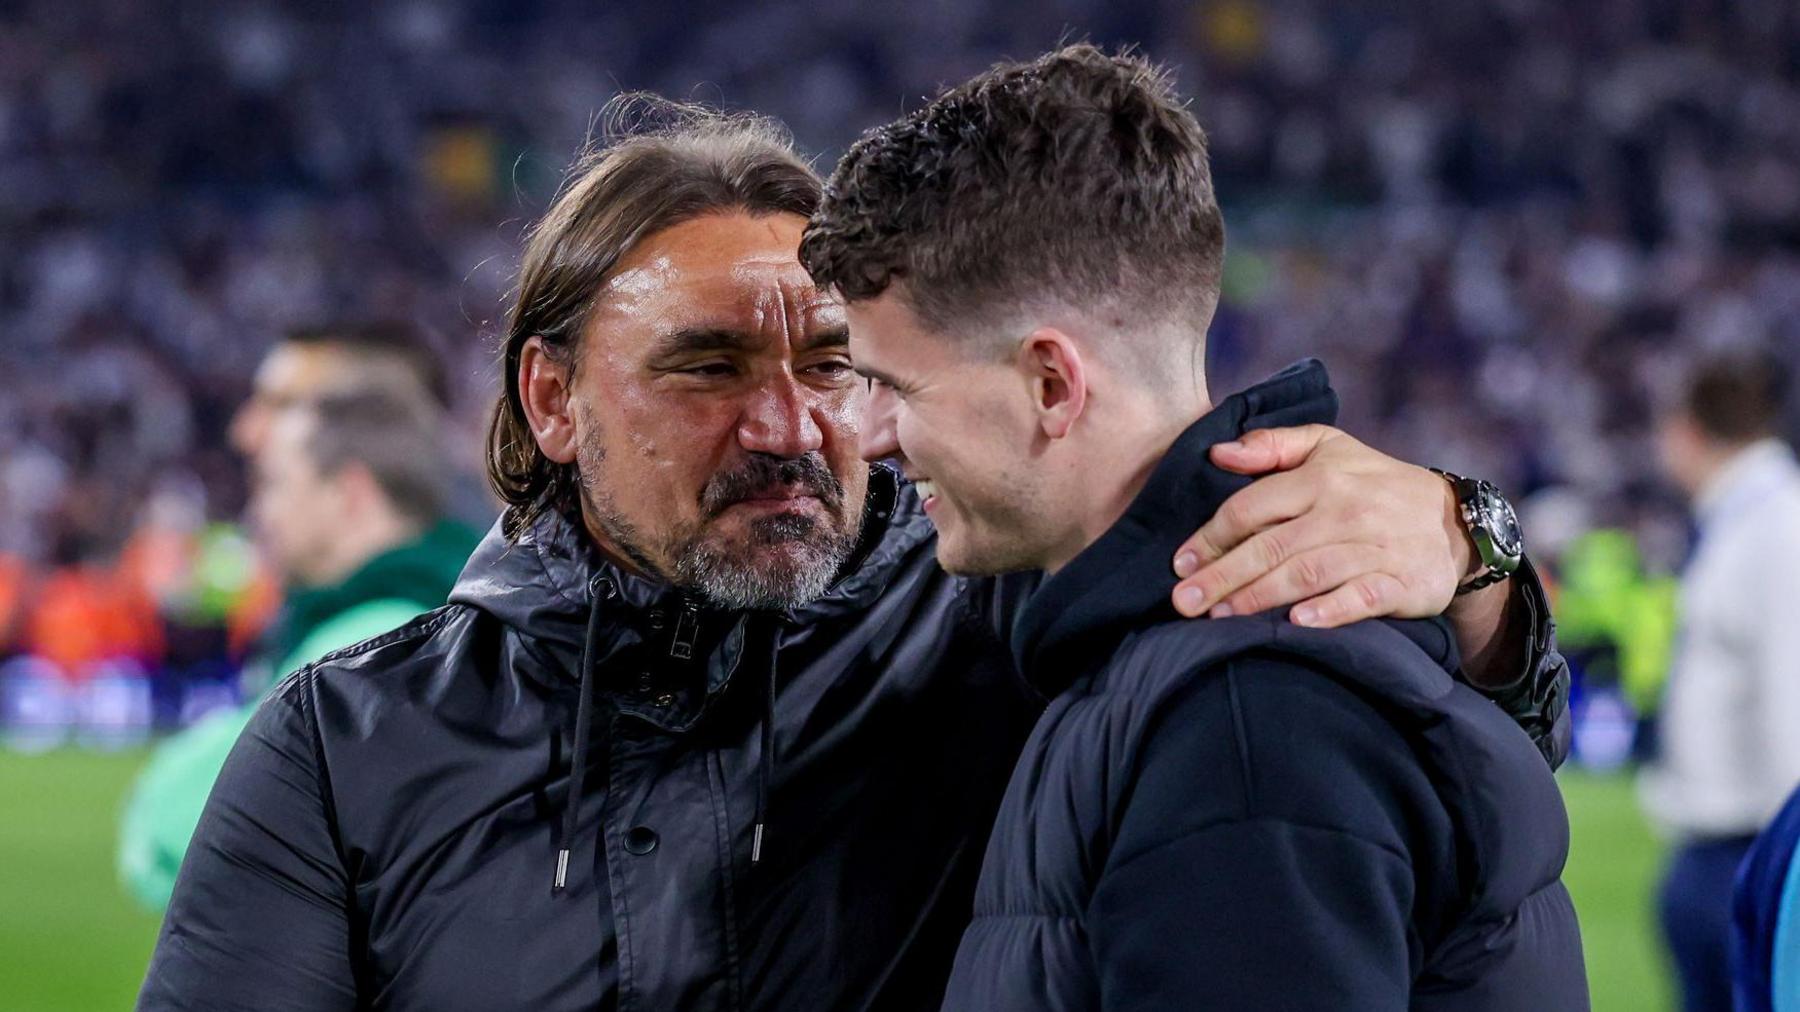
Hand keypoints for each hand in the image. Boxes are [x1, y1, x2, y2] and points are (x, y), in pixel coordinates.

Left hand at [1170, 425, 1474, 626]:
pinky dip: (1329, 612)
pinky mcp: (1401, 583)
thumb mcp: (1329, 448)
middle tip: (1184, 603)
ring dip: (1260, 597)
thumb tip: (1217, 453)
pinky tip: (1296, 625)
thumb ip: (1272, 445)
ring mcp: (1374, 548)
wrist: (1455, 522)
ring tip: (1220, 618)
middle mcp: (1344, 511)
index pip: (1251, 508)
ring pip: (1306, 573)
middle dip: (1222, 576)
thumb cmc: (1374, 484)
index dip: (1211, 537)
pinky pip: (1361, 598)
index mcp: (1320, 477)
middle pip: (1270, 547)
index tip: (1179, 565)